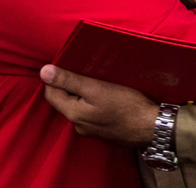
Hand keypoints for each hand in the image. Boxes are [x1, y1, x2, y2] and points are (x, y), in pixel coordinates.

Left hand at [40, 65, 157, 146]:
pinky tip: (106, 94)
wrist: (152, 127)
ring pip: (78, 106)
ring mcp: (91, 129)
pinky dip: (93, 101)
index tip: (68, 64)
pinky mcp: (103, 130)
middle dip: (70, 84)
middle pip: (64, 100)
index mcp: (73, 114)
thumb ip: (69, 80)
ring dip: (83, 92)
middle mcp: (78, 125)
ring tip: (96, 80)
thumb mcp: (96, 88)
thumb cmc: (126, 106)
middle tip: (83, 69)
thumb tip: (43, 72)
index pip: (51, 93)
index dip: (55, 77)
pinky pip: (91, 111)